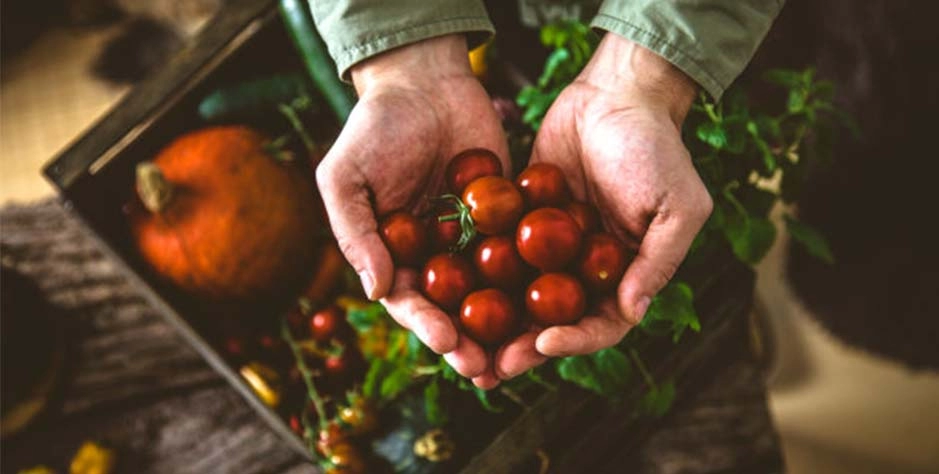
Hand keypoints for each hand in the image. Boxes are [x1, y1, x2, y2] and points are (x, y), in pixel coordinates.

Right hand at [315, 35, 508, 381]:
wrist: (424, 82)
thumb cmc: (374, 128)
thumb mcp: (346, 177)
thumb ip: (355, 232)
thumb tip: (375, 290)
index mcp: (394, 256)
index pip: (409, 301)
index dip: (427, 325)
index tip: (447, 343)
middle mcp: (435, 256)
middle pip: (453, 308)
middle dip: (470, 341)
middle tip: (490, 368)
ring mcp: (473, 239)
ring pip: (491, 291)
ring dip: (505, 325)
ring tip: (524, 353)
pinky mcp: (507, 217)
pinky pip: (521, 249)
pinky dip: (536, 276)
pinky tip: (556, 299)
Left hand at [494, 34, 712, 379]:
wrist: (616, 93)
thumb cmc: (657, 148)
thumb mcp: (677, 206)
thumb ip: (657, 261)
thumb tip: (633, 313)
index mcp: (625, 275)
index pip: (602, 324)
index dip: (575, 341)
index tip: (544, 343)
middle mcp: (586, 269)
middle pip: (554, 321)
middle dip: (524, 346)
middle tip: (491, 368)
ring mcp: (551, 247)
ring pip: (521, 295)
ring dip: (496, 322)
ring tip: (463, 343)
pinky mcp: (521, 219)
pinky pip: (499, 251)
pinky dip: (477, 272)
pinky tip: (449, 289)